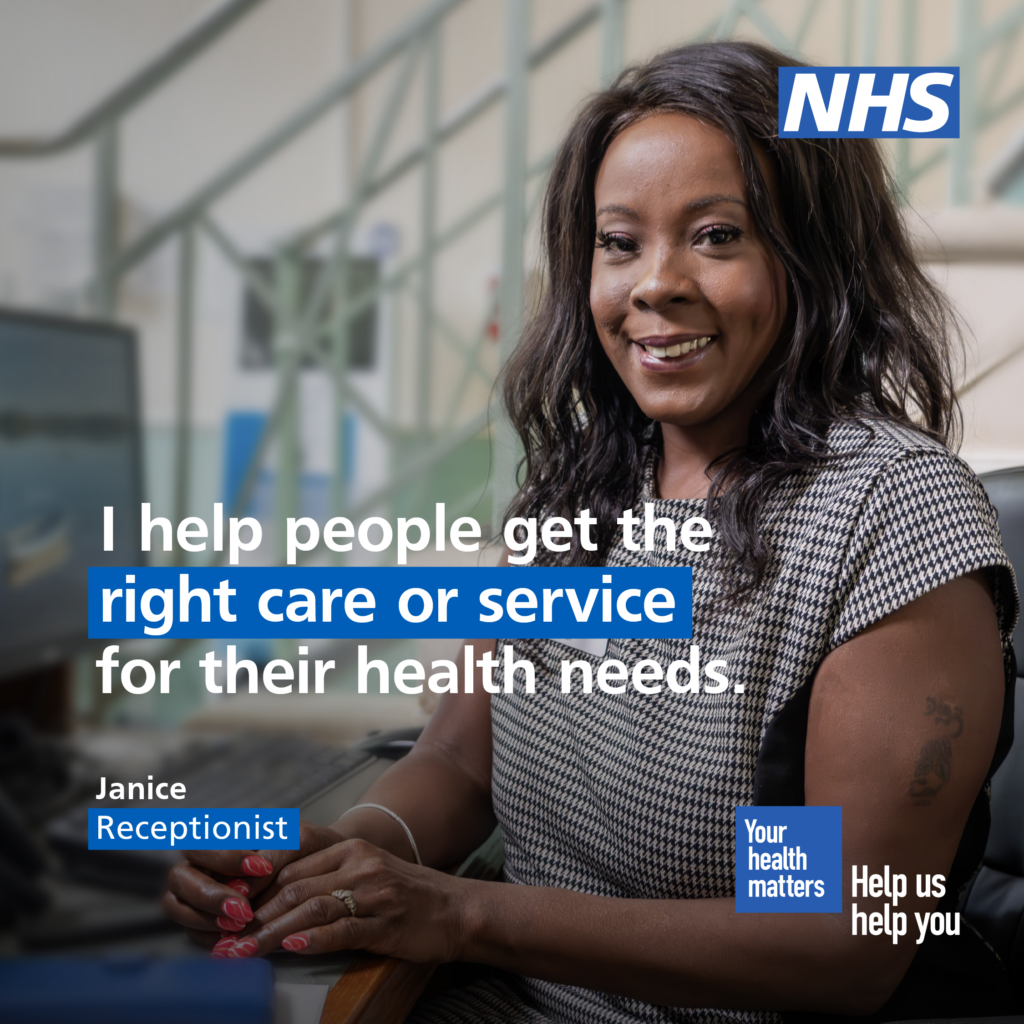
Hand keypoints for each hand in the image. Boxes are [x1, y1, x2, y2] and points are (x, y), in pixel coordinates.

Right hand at [161, 821, 342, 949]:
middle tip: (243, 909)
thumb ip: (272, 854)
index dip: (226, 857)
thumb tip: (243, 888)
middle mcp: (200, 859)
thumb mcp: (298, 838)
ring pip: (175, 905)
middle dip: (210, 895)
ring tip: (240, 924)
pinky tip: (234, 938)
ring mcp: (196, 888)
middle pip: (179, 876)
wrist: (320, 861)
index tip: (261, 868)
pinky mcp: (200, 917)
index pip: (203, 840)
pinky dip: (208, 936)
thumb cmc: (306, 844)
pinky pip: (190, 930)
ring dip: (204, 918)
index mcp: (219, 830)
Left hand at [213, 838, 466, 962]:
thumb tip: (275, 899)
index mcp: (350, 849)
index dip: (254, 891)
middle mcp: (359, 863)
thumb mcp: (366, 874)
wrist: (457, 909)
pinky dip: (313, 938)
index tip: (227, 912)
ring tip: (242, 951)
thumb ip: (325, 880)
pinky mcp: (386, 922)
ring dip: (270, 932)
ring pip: (311, 908)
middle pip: (293, 887)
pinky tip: (290, 946)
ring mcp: (373, 892)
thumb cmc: (407, 894)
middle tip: (223, 941)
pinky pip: (343, 929)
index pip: (290, 866)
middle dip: (253, 917)